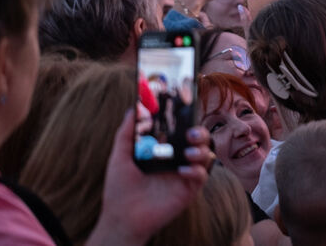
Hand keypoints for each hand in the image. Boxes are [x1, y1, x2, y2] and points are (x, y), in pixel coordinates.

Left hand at [87, 109, 212, 245]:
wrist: (122, 218)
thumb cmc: (119, 189)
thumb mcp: (119, 157)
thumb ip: (126, 133)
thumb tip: (132, 108)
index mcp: (165, 150)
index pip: (182, 130)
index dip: (187, 119)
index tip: (187, 109)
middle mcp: (178, 159)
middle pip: (199, 140)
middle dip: (200, 132)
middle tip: (190, 133)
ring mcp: (185, 174)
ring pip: (206, 155)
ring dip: (201, 150)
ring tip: (188, 152)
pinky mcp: (189, 189)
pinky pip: (202, 175)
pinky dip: (196, 170)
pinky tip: (183, 170)